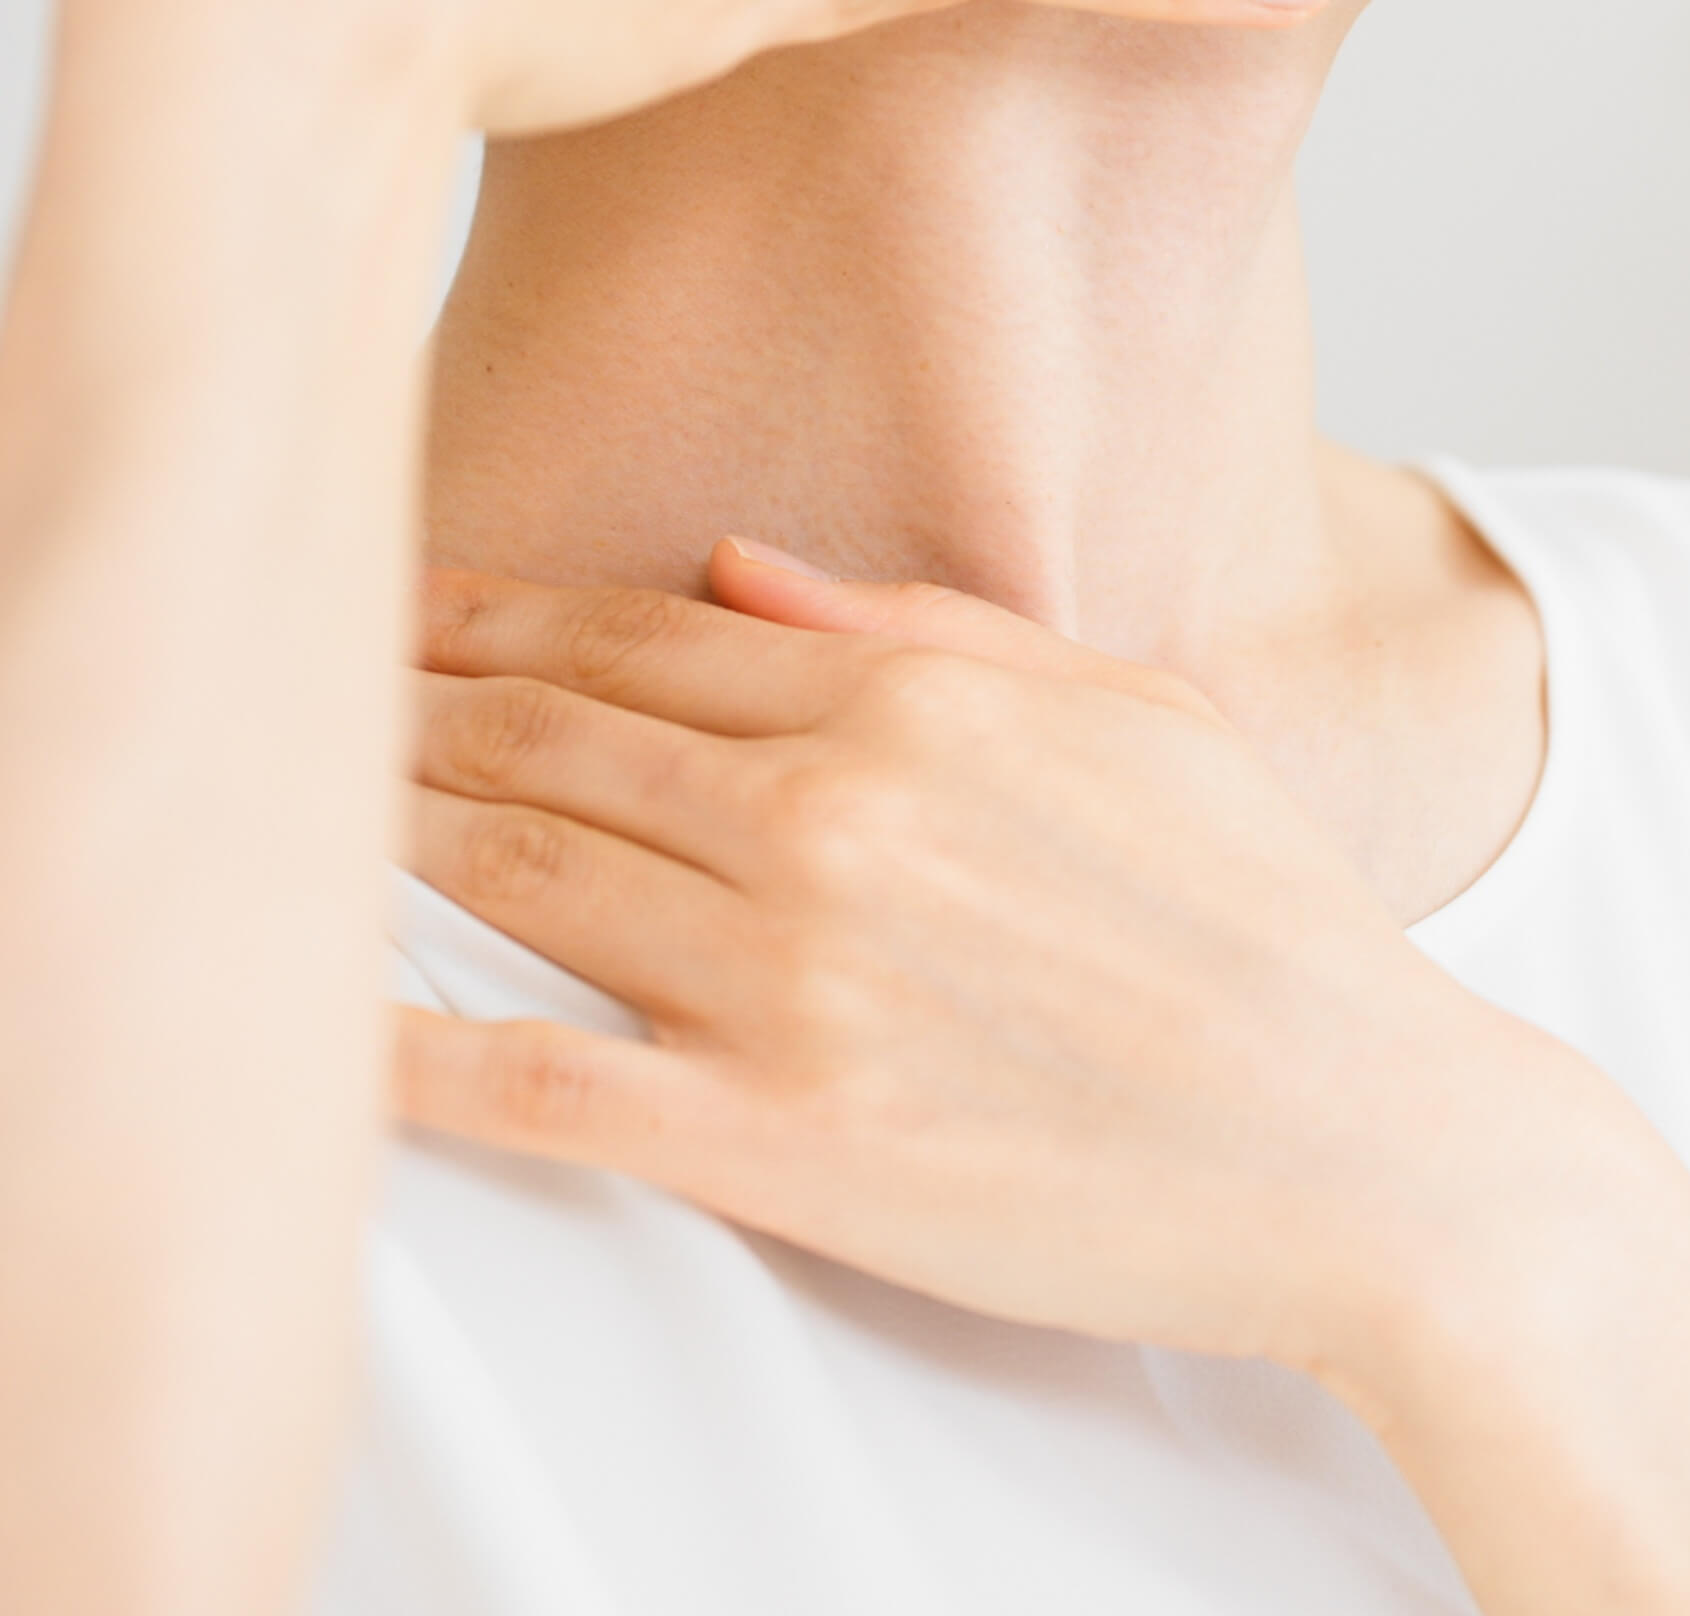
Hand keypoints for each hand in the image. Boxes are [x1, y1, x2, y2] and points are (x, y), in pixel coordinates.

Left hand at [392, 541, 1576, 1390]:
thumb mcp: (1127, 707)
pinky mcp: (788, 1142)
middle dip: (409, 705)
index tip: (397, 607)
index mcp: (904, 705)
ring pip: (522, 876)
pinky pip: (549, 1085)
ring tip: (297, 805)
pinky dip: (417, 1051)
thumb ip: (923, 625)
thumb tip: (740, 569)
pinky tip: (324, 1027)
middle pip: (549, 739)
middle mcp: (827, 818)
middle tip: (307, 688)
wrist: (1370, 1138)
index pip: (632, 641)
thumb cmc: (1264, 915)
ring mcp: (794, 980)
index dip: (490, 618)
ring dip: (392, 831)